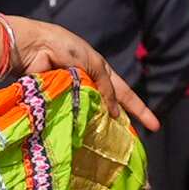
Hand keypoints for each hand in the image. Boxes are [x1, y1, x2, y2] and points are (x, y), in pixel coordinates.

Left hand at [0, 15, 156, 129]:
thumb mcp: (94, 63)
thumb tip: (115, 113)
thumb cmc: (64, 47)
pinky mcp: (56, 103)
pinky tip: (84, 134)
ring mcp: (73, 96)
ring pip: (91, 115)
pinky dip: (77, 122)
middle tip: (135, 143)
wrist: (34, 47)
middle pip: (110, 108)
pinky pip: (71, 116)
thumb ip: (106, 87)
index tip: (154, 125)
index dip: (139, 109)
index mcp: (100, 71)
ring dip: (99, 124)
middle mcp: (89, 85)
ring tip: (109, 141)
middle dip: (123, 123)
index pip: (125, 93)